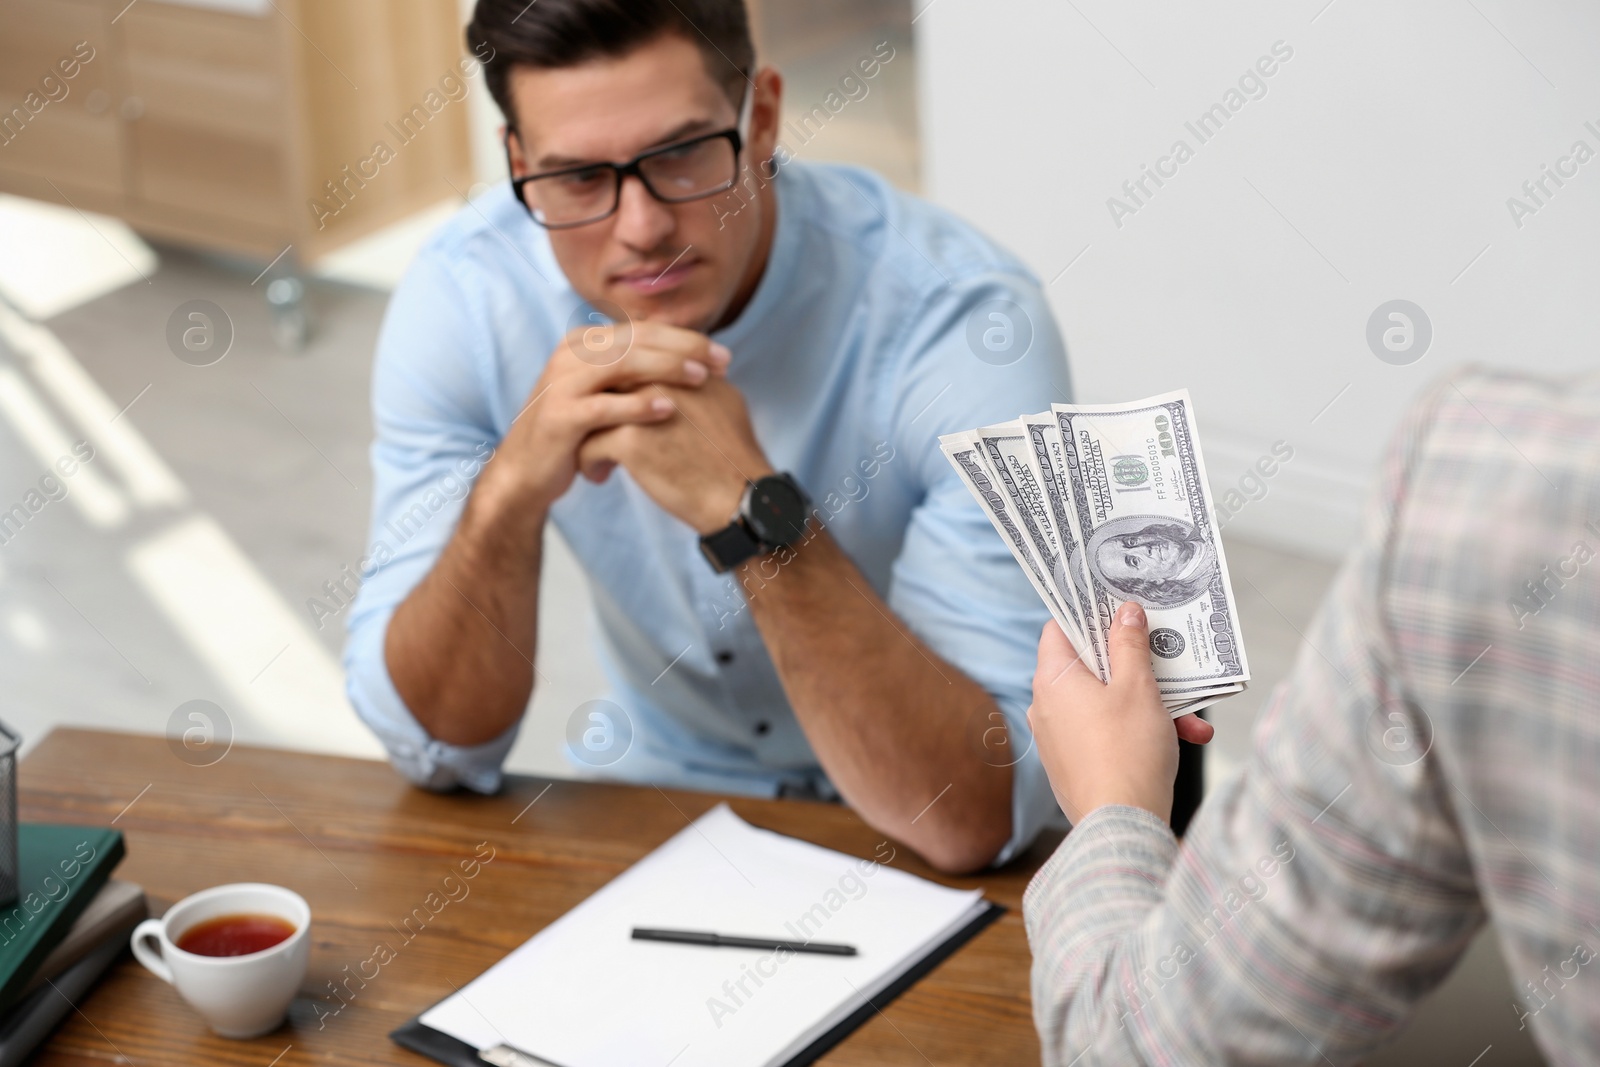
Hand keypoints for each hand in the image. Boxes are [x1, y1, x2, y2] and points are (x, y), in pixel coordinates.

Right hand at [476, 322, 730, 520]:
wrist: (528, 471)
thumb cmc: (577, 432)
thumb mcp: (605, 393)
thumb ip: (635, 371)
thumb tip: (689, 355)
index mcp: (583, 343)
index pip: (643, 329)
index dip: (686, 339)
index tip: (722, 355)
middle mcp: (570, 354)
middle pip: (637, 340)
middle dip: (685, 349)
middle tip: (723, 362)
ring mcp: (561, 383)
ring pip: (622, 364)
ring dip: (667, 369)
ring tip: (702, 379)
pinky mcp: (559, 416)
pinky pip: (605, 406)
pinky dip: (638, 406)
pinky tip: (669, 409)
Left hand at [576, 376, 773, 533]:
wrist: (739, 496)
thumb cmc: (733, 457)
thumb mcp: (724, 401)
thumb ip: (699, 380)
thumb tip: (685, 371)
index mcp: (682, 367)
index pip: (633, 361)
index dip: (618, 386)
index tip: (616, 408)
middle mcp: (660, 380)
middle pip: (607, 382)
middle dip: (598, 404)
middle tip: (596, 427)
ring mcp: (642, 408)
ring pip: (592, 411)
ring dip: (588, 432)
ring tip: (595, 453)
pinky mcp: (630, 441)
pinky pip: (589, 444)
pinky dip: (589, 462)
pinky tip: (600, 475)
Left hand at [1027, 603, 1213, 824]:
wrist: (1121, 826)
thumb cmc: (1127, 751)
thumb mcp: (1138, 688)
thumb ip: (1130, 645)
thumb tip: (1125, 613)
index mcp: (1052, 679)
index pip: (1058, 628)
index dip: (1088, 614)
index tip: (1120, 608)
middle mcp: (1046, 705)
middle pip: (1090, 666)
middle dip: (1134, 664)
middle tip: (1165, 658)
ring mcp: (1058, 736)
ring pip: (1106, 702)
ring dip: (1150, 702)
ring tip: (1190, 715)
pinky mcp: (1075, 762)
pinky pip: (1107, 731)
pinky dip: (1140, 730)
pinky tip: (1185, 739)